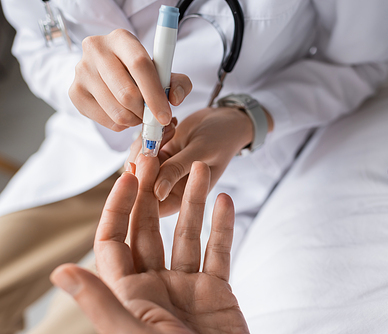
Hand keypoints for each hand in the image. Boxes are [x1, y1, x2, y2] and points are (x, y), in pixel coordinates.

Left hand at [50, 155, 248, 333]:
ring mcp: (187, 285)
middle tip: (160, 160)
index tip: (129, 177)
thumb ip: (100, 300)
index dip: (118, 208)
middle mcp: (156, 284)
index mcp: (129, 292)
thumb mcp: (132, 331)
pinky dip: (223, 225)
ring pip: (187, 234)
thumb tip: (61, 271)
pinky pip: (219, 251)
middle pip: (150, 230)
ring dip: (194, 201)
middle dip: (154, 195)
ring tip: (200, 169)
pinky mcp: (217, 289)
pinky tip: (224, 200)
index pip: (114, 241)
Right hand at [69, 29, 191, 130]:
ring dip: (135, 120)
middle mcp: (96, 49)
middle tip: (153, 117)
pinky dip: (121, 124)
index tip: (165, 116)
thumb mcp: (165, 72)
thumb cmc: (143, 72)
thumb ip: (179, 83)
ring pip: (116, 110)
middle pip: (126, 93)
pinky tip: (126, 114)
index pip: (140, 65)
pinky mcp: (75, 92)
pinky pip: (105, 120)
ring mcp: (82, 71)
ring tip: (140, 114)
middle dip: (145, 112)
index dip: (155, 95)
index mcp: (121, 38)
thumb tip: (174, 99)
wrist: (113, 71)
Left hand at [128, 107, 254, 216]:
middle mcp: (169, 189)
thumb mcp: (201, 153)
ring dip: (146, 143)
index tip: (145, 160)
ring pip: (137, 165)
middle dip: (141, 160)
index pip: (154, 204)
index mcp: (184, 198)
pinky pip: (141, 150)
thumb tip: (156, 191)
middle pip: (139, 184)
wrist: (225, 120)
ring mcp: (161, 172)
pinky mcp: (156, 157)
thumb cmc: (222, 138)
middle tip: (153, 137)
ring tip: (170, 127)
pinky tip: (170, 126)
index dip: (142, 187)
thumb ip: (178, 169)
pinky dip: (150, 135)